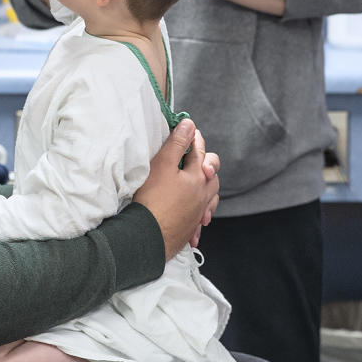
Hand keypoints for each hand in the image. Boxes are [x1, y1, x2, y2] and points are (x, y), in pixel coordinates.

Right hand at [132, 118, 220, 256]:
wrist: (149, 236)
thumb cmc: (153, 199)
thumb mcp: (162, 165)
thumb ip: (177, 144)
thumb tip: (189, 124)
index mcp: (197, 176)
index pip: (199, 151)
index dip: (193, 138)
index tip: (189, 131)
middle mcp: (203, 194)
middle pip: (212, 176)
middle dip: (207, 164)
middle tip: (199, 160)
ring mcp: (199, 213)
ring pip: (211, 198)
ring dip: (208, 190)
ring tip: (202, 186)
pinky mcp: (191, 228)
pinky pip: (201, 219)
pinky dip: (201, 215)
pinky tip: (197, 218)